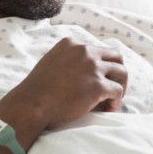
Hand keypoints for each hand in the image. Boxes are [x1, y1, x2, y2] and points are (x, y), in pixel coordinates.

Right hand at [0, 37, 127, 133]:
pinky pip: (118, 91)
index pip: (97, 50)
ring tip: (112, 100)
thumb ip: (68, 61)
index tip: (98, 80)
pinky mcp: (98, 85)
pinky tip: (108, 109)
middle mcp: (84, 51)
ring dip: (120, 86)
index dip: (101, 66)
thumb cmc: (36, 91)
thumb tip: (83, 74)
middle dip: (117, 72)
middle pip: (116, 57)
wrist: (31, 105)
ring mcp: (93, 67)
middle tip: (112, 87)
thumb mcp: (51, 63)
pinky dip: (116, 102)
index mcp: (72, 44)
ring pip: (122, 72)